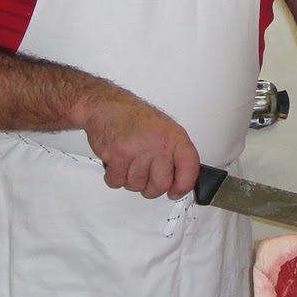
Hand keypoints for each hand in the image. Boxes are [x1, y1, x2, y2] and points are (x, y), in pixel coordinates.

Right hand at [81, 91, 199, 199]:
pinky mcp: (117, 156)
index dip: (183, 185)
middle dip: (151, 188)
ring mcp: (137, 150)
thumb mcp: (164, 128)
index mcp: (174, 137)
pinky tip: (117, 162)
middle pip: (160, 185)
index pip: (190, 167)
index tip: (176, 191)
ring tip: (128, 162)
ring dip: (130, 180)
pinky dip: (114, 177)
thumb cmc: (134, 117)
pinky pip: (117, 182)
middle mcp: (158, 144)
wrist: (106, 105)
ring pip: (136, 186)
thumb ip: (174, 152)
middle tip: (146, 179)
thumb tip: (180, 178)